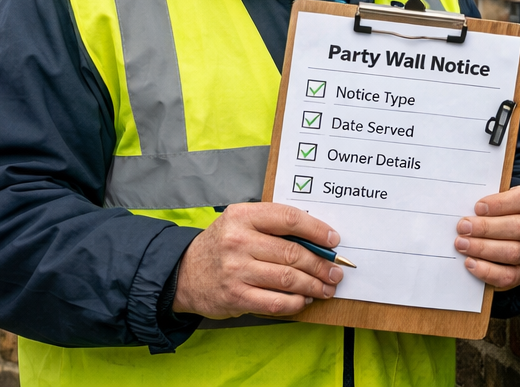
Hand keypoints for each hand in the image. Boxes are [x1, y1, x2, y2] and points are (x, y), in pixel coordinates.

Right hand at [171, 203, 343, 318]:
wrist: (184, 273)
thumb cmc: (221, 246)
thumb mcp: (240, 223)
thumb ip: (272, 226)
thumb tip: (316, 240)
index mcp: (243, 216)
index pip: (289, 219)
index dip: (317, 230)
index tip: (333, 241)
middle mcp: (238, 241)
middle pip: (293, 253)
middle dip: (321, 265)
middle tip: (335, 271)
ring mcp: (236, 270)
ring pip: (288, 279)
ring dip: (313, 286)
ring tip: (325, 288)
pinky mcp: (235, 296)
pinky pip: (275, 302)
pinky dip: (295, 303)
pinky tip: (303, 300)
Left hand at [456, 185, 519, 290]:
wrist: (502, 239)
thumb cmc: (491, 215)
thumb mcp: (490, 203)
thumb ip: (481, 204)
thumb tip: (459, 205)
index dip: (501, 204)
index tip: (477, 207)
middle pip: (518, 227)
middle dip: (486, 228)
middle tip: (462, 227)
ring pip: (513, 252)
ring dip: (484, 249)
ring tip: (461, 244)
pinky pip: (509, 276)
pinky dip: (488, 271)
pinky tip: (470, 263)